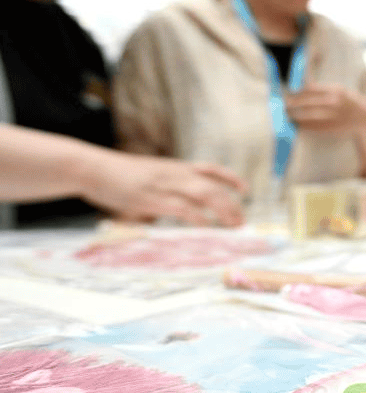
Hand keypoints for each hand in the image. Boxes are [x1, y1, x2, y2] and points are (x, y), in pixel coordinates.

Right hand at [80, 150, 247, 225]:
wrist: (92, 168)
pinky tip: (207, 226)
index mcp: (174, 167)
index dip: (231, 178)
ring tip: (233, 225)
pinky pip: (182, 208)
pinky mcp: (152, 199)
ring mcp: (164, 185)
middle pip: (212, 186)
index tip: (245, 189)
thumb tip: (177, 204)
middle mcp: (174, 173)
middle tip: (242, 220)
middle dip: (231, 203)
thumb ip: (166, 186)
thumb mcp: (148, 175)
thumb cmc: (118, 175)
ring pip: (203, 195)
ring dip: (222, 210)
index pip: (210, 169)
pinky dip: (198, 218)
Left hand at [285, 82, 365, 132]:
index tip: (288, 94)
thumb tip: (303, 88)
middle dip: (293, 104)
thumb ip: (324, 90)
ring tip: (288, 116)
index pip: (310, 89)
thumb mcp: (342, 92)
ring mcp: (334, 116)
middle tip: (283, 105)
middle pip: (307, 102)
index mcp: (336, 90)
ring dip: (296, 116)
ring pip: (308, 116)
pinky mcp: (333, 128)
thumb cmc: (351, 104)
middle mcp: (335, 102)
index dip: (297, 93)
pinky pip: (314, 127)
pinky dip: (304, 126)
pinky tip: (297, 125)